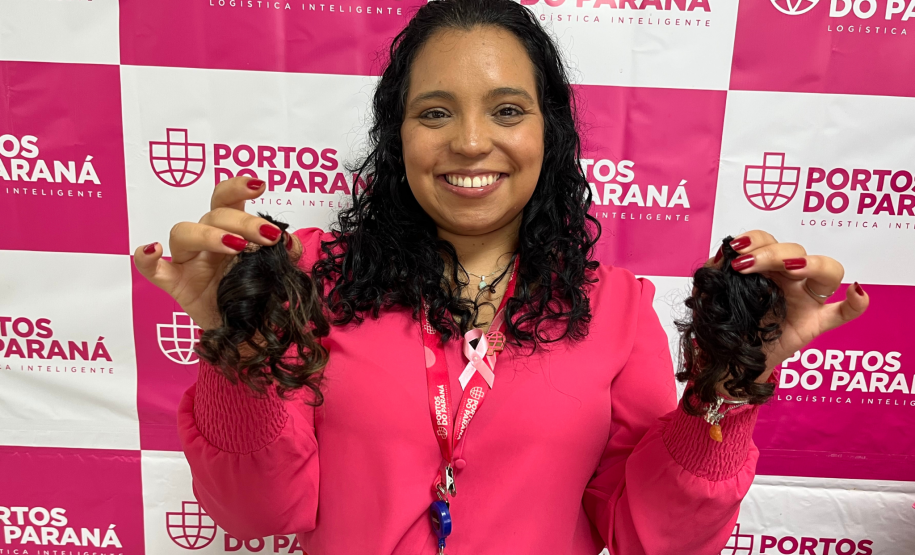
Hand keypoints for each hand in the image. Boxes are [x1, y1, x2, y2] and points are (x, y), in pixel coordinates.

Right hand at [133, 177, 298, 330]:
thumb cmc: (256, 295)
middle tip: (268, 236)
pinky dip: (146, 258)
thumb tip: (291, 242)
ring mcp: (188, 262)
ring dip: (209, 234)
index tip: (260, 185)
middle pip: (213, 216)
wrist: (247, 330)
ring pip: (183, 233)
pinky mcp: (176, 285)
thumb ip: (285, 254)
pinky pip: (152, 270)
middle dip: (243, 221)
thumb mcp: (277, 272)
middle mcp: (207, 241)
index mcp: (231, 231)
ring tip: (236, 246)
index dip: (239, 187)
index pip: (228, 199)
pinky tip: (153, 250)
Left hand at [710, 230, 868, 382]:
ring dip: (811, 263)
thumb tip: (722, 255)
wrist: (725, 358)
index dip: (755, 240)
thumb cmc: (720, 322)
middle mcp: (788, 279)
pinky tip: (857, 292)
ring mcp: (806, 300)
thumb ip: (713, 273)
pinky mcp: (814, 324)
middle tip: (746, 265)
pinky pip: (843, 313)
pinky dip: (855, 303)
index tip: (735, 251)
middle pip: (796, 251)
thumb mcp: (709, 294)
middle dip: (772, 253)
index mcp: (764, 268)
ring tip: (791, 268)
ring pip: (827, 271)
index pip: (768, 241)